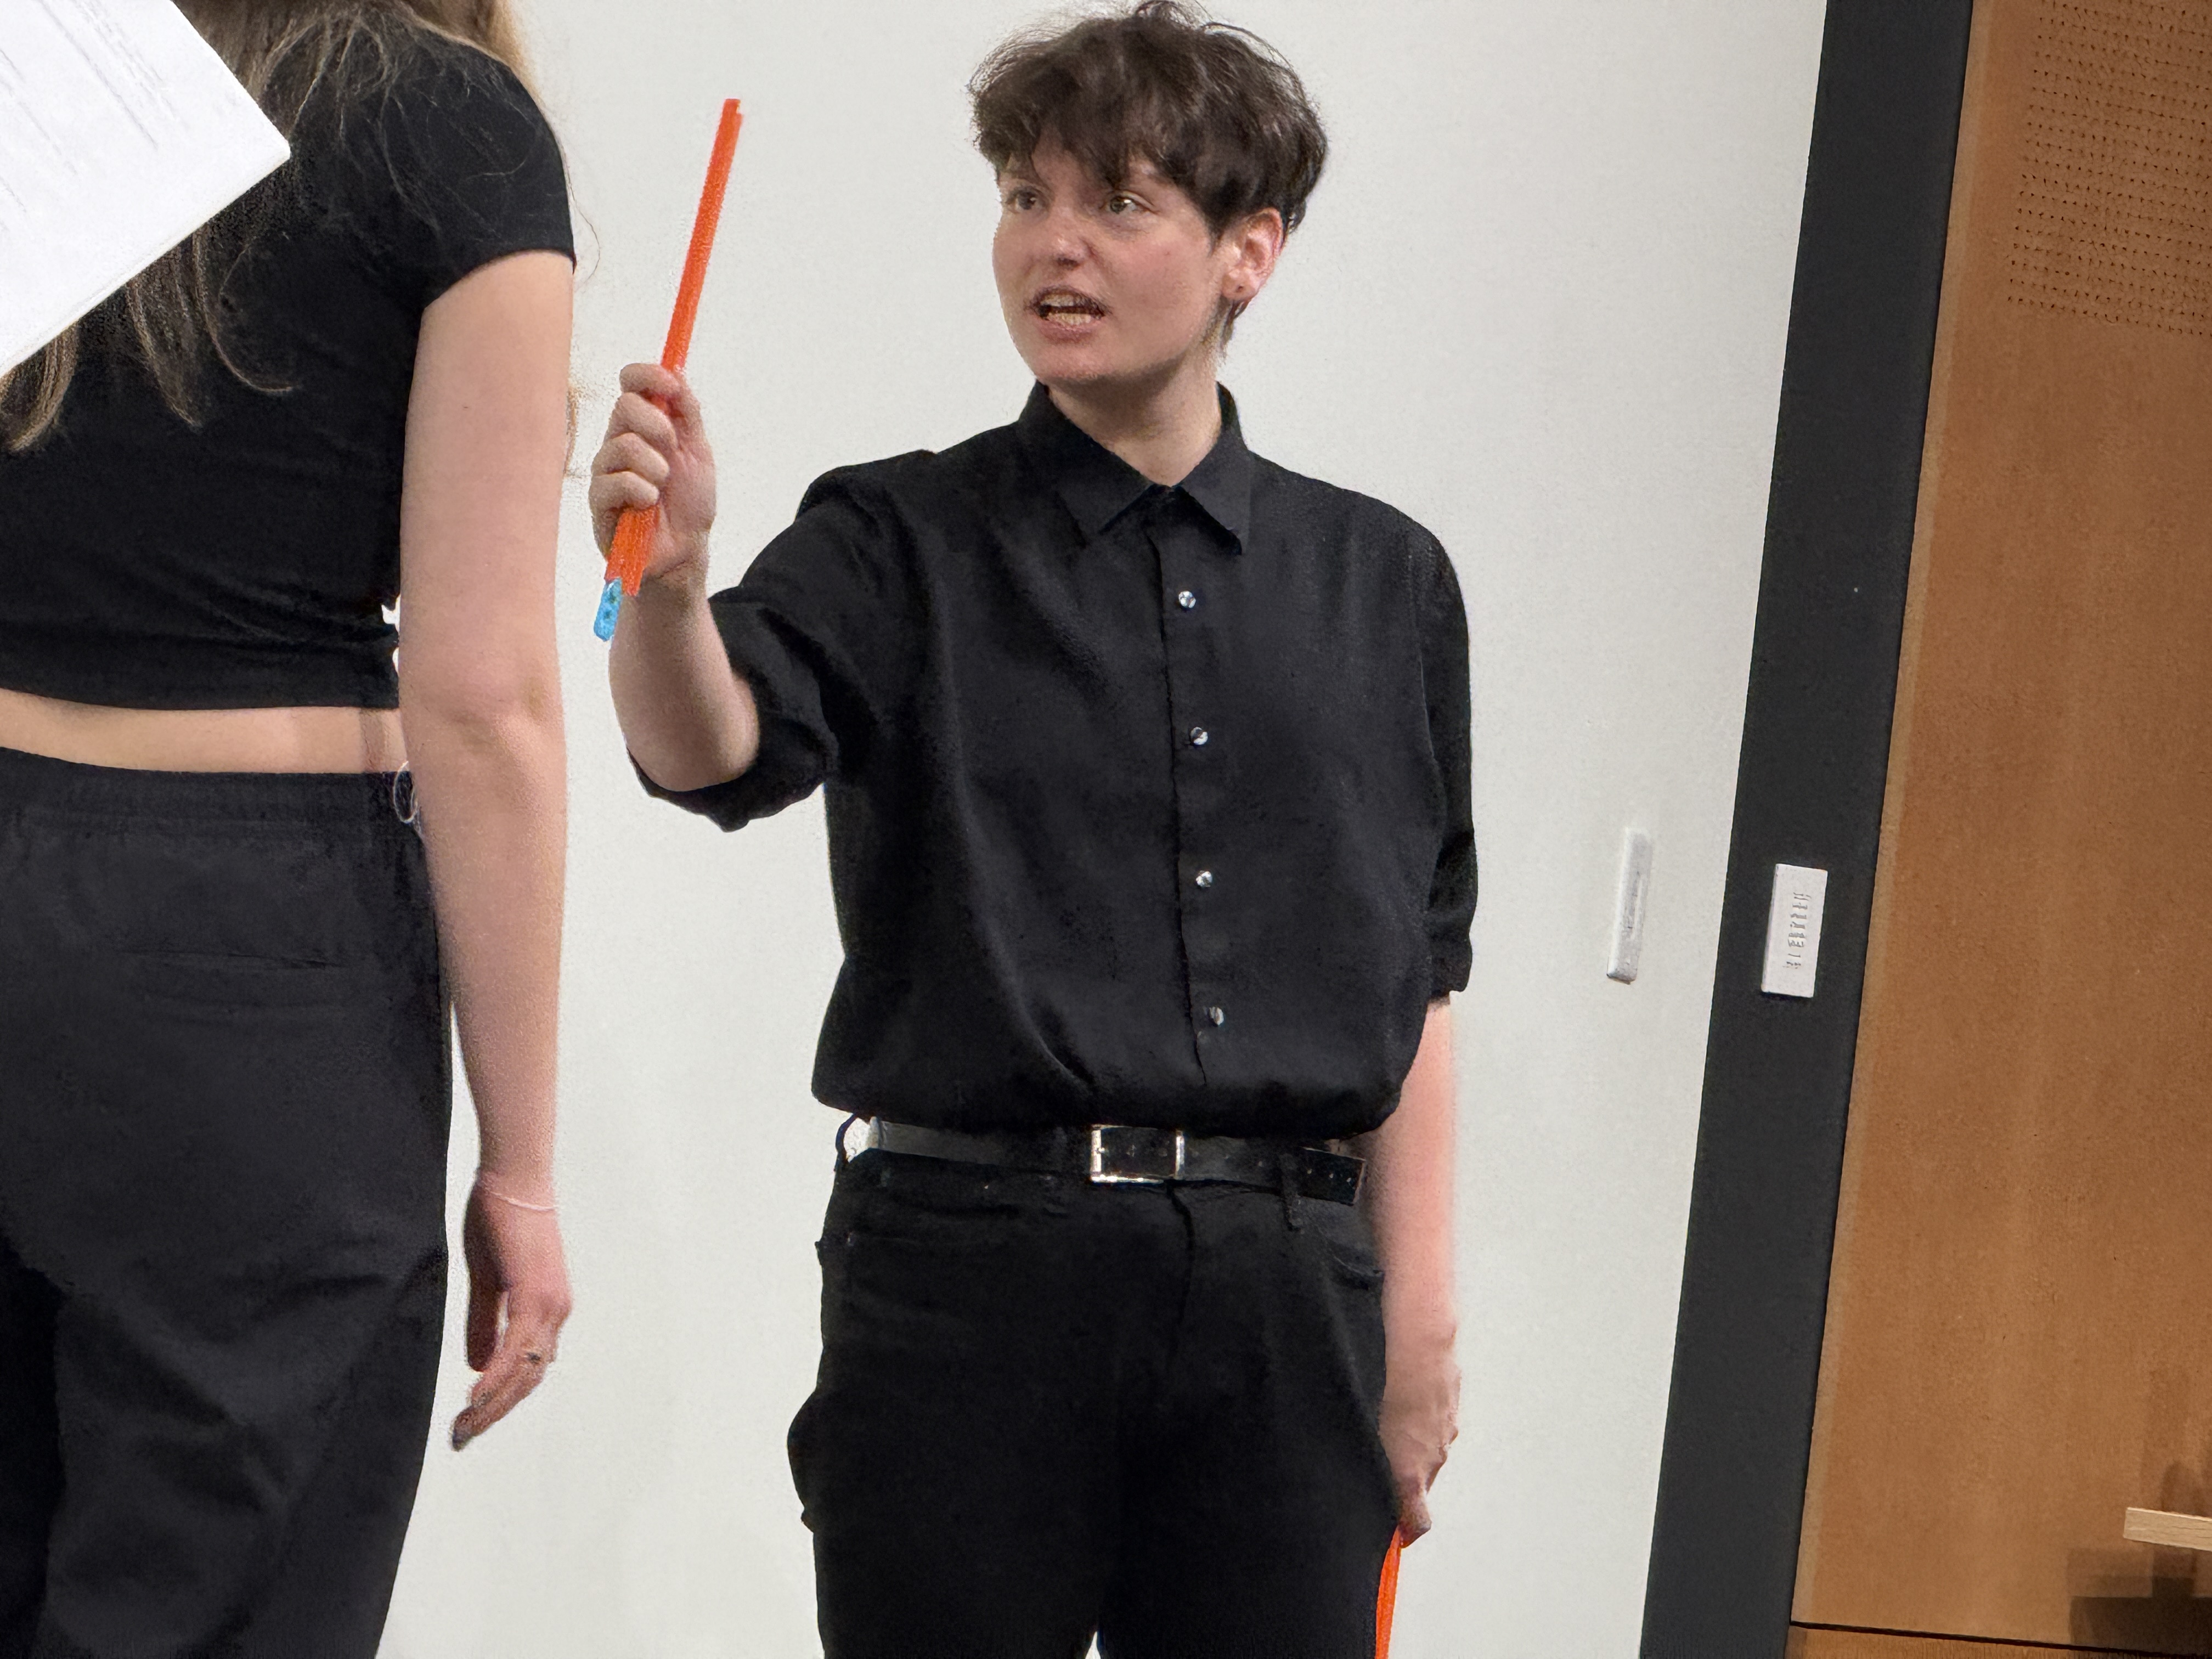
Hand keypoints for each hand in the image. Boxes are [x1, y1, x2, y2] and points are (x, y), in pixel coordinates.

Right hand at [451, 1173, 571, 1448]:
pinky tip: (475, 1396)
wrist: (512, 1178)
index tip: (471, 1423)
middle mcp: (555, 1311)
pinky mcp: (535, 1293)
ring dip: (493, 1403)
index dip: (501, 1400)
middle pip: (527, 1380)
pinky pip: (516, 1347)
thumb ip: (485, 1323)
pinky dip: (497, 1376)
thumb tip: (478, 1365)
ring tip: (464, 1427)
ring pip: (524, 1371)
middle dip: (494, 1413)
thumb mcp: (487, 1282)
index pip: (527, 1370)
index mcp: (546, 1309)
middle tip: (461, 1437)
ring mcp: (550, 1303)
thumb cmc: (499, 1220)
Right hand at [587, 362, 717, 586]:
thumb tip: (677, 371)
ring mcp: (605, 469)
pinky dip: (640, 491)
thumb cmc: (689, 502)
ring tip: (662, 488)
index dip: (647, 375)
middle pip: (624, 405)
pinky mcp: (597, 500)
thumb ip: (688, 413)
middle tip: (672, 447)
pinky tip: (647, 505)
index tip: (671, 385)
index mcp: (642, 425)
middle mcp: (618, 441)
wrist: (685, 550)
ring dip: (654, 466)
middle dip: (657, 424)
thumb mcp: (698, 452)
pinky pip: (613, 481)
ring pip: (622, 444)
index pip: (631, 384)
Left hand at [1379, 1316, 1459, 1541]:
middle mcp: (1434, 1456)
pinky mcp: (1451, 1403)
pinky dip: (1420, 1416)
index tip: (1394, 1535)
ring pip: (1428, 1448)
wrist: (1419, 1335)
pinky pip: (1435, 1420)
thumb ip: (1359, 1462)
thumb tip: (1346, 1479)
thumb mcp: (1361, 1428)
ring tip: (1385, 1418)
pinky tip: (1400, 1394)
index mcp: (1411, 1473)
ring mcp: (1446, 1429)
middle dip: (1401, 1480)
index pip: (1418, 1523)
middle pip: (1421, 1483)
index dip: (1406, 1530)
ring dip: (1410, 1442)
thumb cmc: (1384, 1379)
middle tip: (1375, 1464)